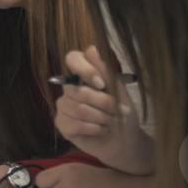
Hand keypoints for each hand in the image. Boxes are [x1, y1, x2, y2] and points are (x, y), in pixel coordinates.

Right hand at [54, 46, 153, 175]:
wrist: (126, 139)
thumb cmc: (123, 112)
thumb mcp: (119, 89)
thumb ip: (105, 69)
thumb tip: (91, 48)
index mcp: (84, 74)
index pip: (72, 58)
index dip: (85, 71)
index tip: (102, 84)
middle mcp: (70, 88)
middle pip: (78, 90)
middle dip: (103, 103)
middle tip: (120, 111)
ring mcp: (64, 106)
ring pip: (78, 108)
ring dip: (101, 117)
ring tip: (112, 122)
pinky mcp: (62, 124)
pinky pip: (73, 124)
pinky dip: (93, 128)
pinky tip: (101, 130)